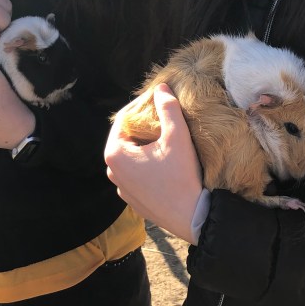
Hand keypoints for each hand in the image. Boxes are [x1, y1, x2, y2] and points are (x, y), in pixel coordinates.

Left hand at [105, 84, 203, 242]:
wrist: (192, 217)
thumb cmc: (182, 176)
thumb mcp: (177, 137)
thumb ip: (168, 109)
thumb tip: (161, 88)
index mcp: (115, 154)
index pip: (124, 119)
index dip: (142, 105)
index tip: (159, 98)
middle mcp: (112, 171)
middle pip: (127, 137)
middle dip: (144, 125)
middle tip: (164, 114)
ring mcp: (121, 187)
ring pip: (132, 155)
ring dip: (146, 144)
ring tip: (166, 135)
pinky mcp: (132, 198)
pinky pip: (137, 172)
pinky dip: (147, 163)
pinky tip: (165, 160)